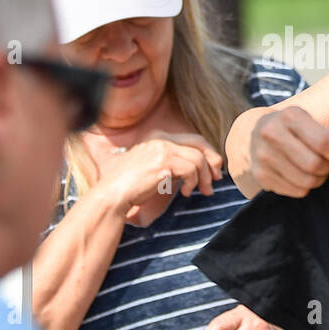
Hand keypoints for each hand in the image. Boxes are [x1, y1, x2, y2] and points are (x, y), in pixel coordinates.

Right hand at [88, 132, 222, 226]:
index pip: (192, 139)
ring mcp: (162, 147)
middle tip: (216, 180)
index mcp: (157, 136)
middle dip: (212, 162)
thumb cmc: (131, 186)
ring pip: (198, 159)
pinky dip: (193, 183)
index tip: (213, 171)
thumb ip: (174, 163)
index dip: (207, 154)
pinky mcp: (164, 161)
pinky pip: (191, 170)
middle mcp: (160, 137)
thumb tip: (202, 169)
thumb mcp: (154, 168)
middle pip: (199, 144)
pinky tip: (185, 193)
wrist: (112, 194)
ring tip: (201, 191)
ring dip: (204, 178)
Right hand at [247, 106, 328, 197]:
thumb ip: (328, 136)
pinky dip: (304, 188)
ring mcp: (263, 155)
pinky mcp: (260, 174)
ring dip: (318, 180)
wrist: (256, 133)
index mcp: (290, 116)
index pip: (322, 141)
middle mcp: (272, 133)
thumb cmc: (293, 128)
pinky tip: (300, 175)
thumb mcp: (308, 121)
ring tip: (316, 171)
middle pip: (314, 165)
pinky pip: (296, 191)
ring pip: (306, 181)